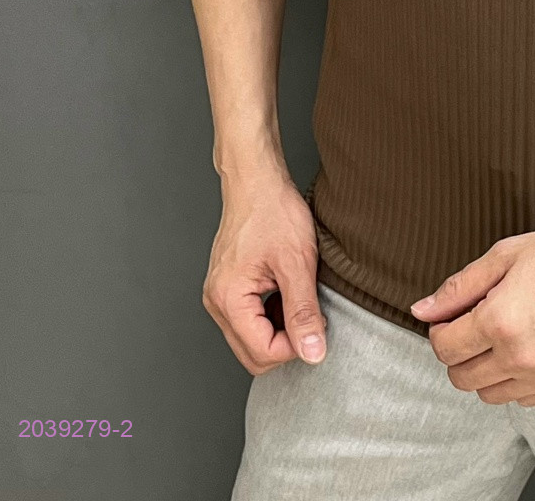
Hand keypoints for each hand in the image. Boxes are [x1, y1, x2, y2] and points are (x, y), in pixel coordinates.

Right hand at [202, 166, 326, 374]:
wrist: (257, 181)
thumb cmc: (273, 211)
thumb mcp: (297, 262)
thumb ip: (304, 311)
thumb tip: (313, 353)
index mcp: (229, 299)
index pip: (262, 353)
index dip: (296, 347)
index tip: (317, 325)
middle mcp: (217, 302)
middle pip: (252, 354)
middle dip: (286, 343)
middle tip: (311, 316)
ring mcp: (220, 295)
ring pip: (252, 338)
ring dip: (280, 329)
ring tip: (301, 297)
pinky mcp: (229, 287)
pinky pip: (250, 319)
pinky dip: (273, 315)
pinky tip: (289, 293)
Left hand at [408, 201, 534, 405]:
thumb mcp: (511, 252)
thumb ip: (461, 285)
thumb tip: (423, 309)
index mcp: (502, 321)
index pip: (444, 346)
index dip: (441, 328)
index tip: (453, 315)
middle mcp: (522, 357)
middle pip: (461, 377)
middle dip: (459, 350)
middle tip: (476, 323)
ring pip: (489, 394)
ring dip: (486, 369)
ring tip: (505, 334)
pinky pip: (524, 399)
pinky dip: (517, 380)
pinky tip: (530, 347)